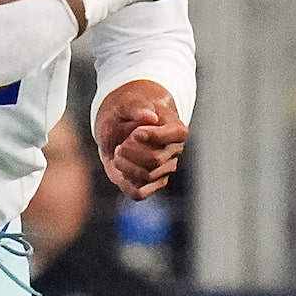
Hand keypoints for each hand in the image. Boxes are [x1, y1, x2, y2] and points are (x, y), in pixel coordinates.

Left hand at [95, 80, 186, 197]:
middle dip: (131, 152)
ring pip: (145, 177)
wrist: (120, 122)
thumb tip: (150, 117)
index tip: (135, 132)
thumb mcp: (129, 102)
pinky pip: (139, 193)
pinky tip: (120, 169)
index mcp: (176, 130)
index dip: (149, 136)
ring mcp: (163, 169)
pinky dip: (125, 183)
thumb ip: (138, 107)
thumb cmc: (128, 110)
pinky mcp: (149, 184)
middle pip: (154, 160)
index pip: (170, 138)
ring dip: (125, 165)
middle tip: (121, 143)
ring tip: (118, 152)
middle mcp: (174, 151)